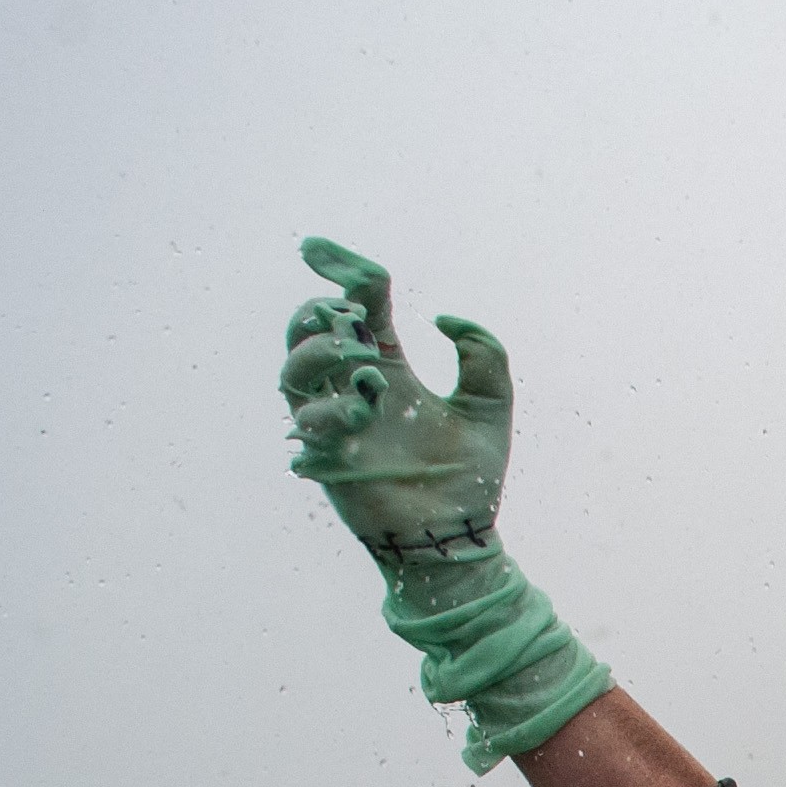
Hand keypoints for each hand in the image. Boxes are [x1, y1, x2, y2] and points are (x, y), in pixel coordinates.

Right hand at [278, 236, 516, 561]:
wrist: (460, 537)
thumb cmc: (472, 479)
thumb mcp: (492, 404)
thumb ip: (483, 354)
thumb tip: (444, 319)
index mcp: (389, 370)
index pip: (357, 308)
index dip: (340, 272)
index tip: (318, 249)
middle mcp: (354, 391)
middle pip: (308, 334)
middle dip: (318, 314)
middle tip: (349, 318)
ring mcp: (336, 424)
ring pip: (293, 372)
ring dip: (317, 352)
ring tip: (358, 354)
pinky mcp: (328, 459)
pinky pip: (306, 423)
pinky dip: (328, 408)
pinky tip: (362, 409)